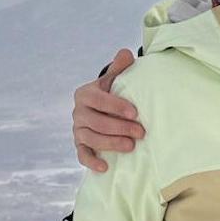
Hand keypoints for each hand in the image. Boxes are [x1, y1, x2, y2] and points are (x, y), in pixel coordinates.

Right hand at [74, 49, 142, 171]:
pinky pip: (82, 155)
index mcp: (85, 94)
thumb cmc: (111, 94)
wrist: (101, 110)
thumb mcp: (114, 80)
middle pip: (97, 122)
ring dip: (111, 143)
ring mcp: (78, 130)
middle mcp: (78, 112)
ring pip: (91, 138)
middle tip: (141, 132)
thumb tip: (127, 53)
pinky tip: (105, 167)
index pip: (99, 99)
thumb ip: (119, 68)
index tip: (135, 112)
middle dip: (119, 128)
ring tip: (131, 146)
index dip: (116, 106)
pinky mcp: (80, 145)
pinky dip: (92, 161)